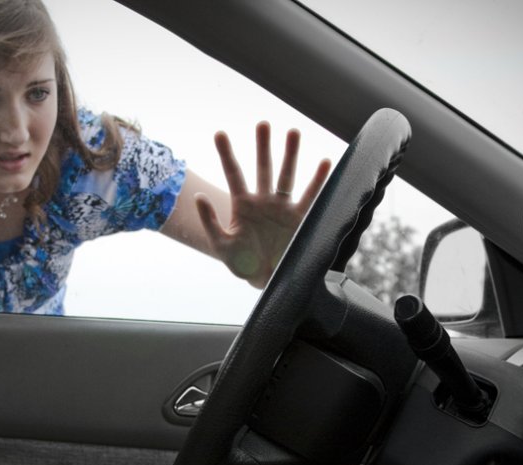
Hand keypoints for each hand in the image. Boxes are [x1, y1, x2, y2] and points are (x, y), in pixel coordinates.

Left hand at [195, 122, 330, 287]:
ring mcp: (282, 207)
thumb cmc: (244, 265)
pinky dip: (318, 180)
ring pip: (287, 175)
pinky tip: (325, 162)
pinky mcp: (300, 218)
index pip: (233, 173)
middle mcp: (263, 201)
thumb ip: (210, 222)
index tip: (219, 133)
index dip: (226, 154)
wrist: (269, 283)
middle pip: (262, 168)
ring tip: (293, 131)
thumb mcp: (222, 246)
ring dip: (290, 154)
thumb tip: (197, 196)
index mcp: (242, 205)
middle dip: (263, 147)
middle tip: (263, 124)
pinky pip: (310, 196)